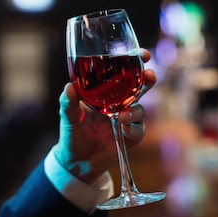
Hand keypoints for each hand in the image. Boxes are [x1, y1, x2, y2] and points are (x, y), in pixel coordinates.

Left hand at [54, 48, 156, 183]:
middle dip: (148, 77)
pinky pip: (138, 129)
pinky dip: (133, 127)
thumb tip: (69, 87)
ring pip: (140, 108)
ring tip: (123, 115)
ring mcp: (126, 119)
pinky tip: (124, 128)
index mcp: (105, 91)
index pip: (122, 72)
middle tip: (149, 75)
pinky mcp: (131, 137)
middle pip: (140, 86)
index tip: (142, 54)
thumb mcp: (68, 116)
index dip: (134, 61)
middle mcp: (119, 102)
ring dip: (136, 109)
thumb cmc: (72, 133)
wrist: (77, 162)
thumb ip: (68, 102)